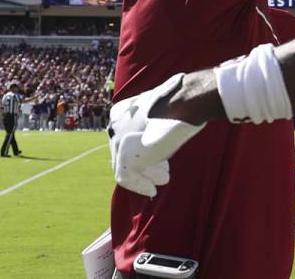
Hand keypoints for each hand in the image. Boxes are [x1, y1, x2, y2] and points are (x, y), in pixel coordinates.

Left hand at [108, 75, 204, 196]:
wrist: (180, 104)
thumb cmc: (179, 103)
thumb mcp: (163, 111)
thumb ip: (154, 122)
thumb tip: (161, 135)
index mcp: (121, 112)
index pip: (127, 138)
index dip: (145, 150)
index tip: (160, 159)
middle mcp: (114, 125)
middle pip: (126, 152)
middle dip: (145, 163)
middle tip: (164, 169)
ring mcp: (118, 141)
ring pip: (125, 165)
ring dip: (146, 174)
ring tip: (163, 178)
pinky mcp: (124, 156)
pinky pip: (125, 178)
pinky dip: (139, 185)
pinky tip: (152, 190)